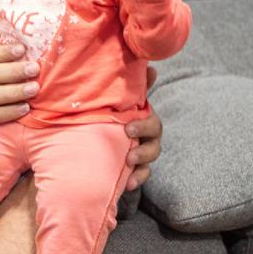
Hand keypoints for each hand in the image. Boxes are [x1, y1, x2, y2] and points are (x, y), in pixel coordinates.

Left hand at [122, 64, 161, 189]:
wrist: (99, 136)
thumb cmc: (114, 112)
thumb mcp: (121, 100)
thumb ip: (135, 86)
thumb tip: (151, 68)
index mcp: (143, 120)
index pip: (152, 123)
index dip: (144, 126)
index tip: (129, 128)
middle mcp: (146, 137)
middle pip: (154, 145)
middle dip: (144, 150)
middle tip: (129, 154)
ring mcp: (142, 153)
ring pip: (149, 160)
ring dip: (141, 165)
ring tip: (128, 167)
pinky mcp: (136, 168)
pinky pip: (142, 175)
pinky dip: (137, 180)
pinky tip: (128, 185)